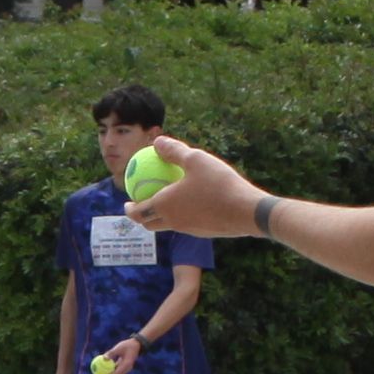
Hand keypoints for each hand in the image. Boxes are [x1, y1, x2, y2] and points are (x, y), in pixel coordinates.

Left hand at [89, 344, 134, 373]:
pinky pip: (116, 371)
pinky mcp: (124, 367)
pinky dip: (110, 371)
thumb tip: (103, 358)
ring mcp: (126, 369)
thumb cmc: (127, 345)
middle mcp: (127, 369)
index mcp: (126, 365)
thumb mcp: (118, 348)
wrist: (137, 344)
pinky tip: (103, 370)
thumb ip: (111, 353)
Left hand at [124, 134, 261, 238]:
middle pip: (150, 224)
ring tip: (167, 201)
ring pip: (168, 226)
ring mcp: (189, 230)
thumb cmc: (218, 183)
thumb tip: (157, 141)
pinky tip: (193, 202)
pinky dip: (181, 216)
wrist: (247, 211)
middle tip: (141, 204)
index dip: (129, 209)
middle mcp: (173, 222)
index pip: (138, 213)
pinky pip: (186, 224)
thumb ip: (173, 151)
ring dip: (161, 217)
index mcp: (165, 206)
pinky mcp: (204, 232)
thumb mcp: (195, 159)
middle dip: (141, 217)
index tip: (127, 201)